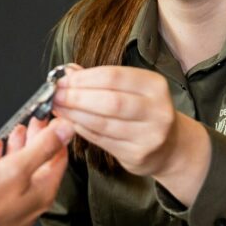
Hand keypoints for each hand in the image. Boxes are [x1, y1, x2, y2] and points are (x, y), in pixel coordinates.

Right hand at [0, 117, 72, 225]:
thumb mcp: (15, 169)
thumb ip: (42, 148)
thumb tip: (66, 130)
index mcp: (42, 192)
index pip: (59, 158)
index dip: (57, 135)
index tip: (52, 116)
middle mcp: (30, 202)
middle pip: (41, 164)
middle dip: (37, 139)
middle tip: (34, 120)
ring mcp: (11, 207)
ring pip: (20, 172)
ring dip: (18, 148)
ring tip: (15, 130)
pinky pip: (1, 181)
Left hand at [50, 65, 180, 177]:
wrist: (169, 147)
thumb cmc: (144, 113)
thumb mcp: (131, 90)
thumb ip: (101, 80)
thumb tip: (69, 71)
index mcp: (154, 85)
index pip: (113, 76)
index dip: (83, 78)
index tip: (62, 80)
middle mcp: (157, 110)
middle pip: (109, 100)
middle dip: (76, 97)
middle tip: (55, 96)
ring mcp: (149, 134)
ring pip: (103, 122)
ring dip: (74, 115)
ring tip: (58, 109)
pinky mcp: (138, 154)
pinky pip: (102, 139)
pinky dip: (82, 130)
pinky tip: (70, 123)